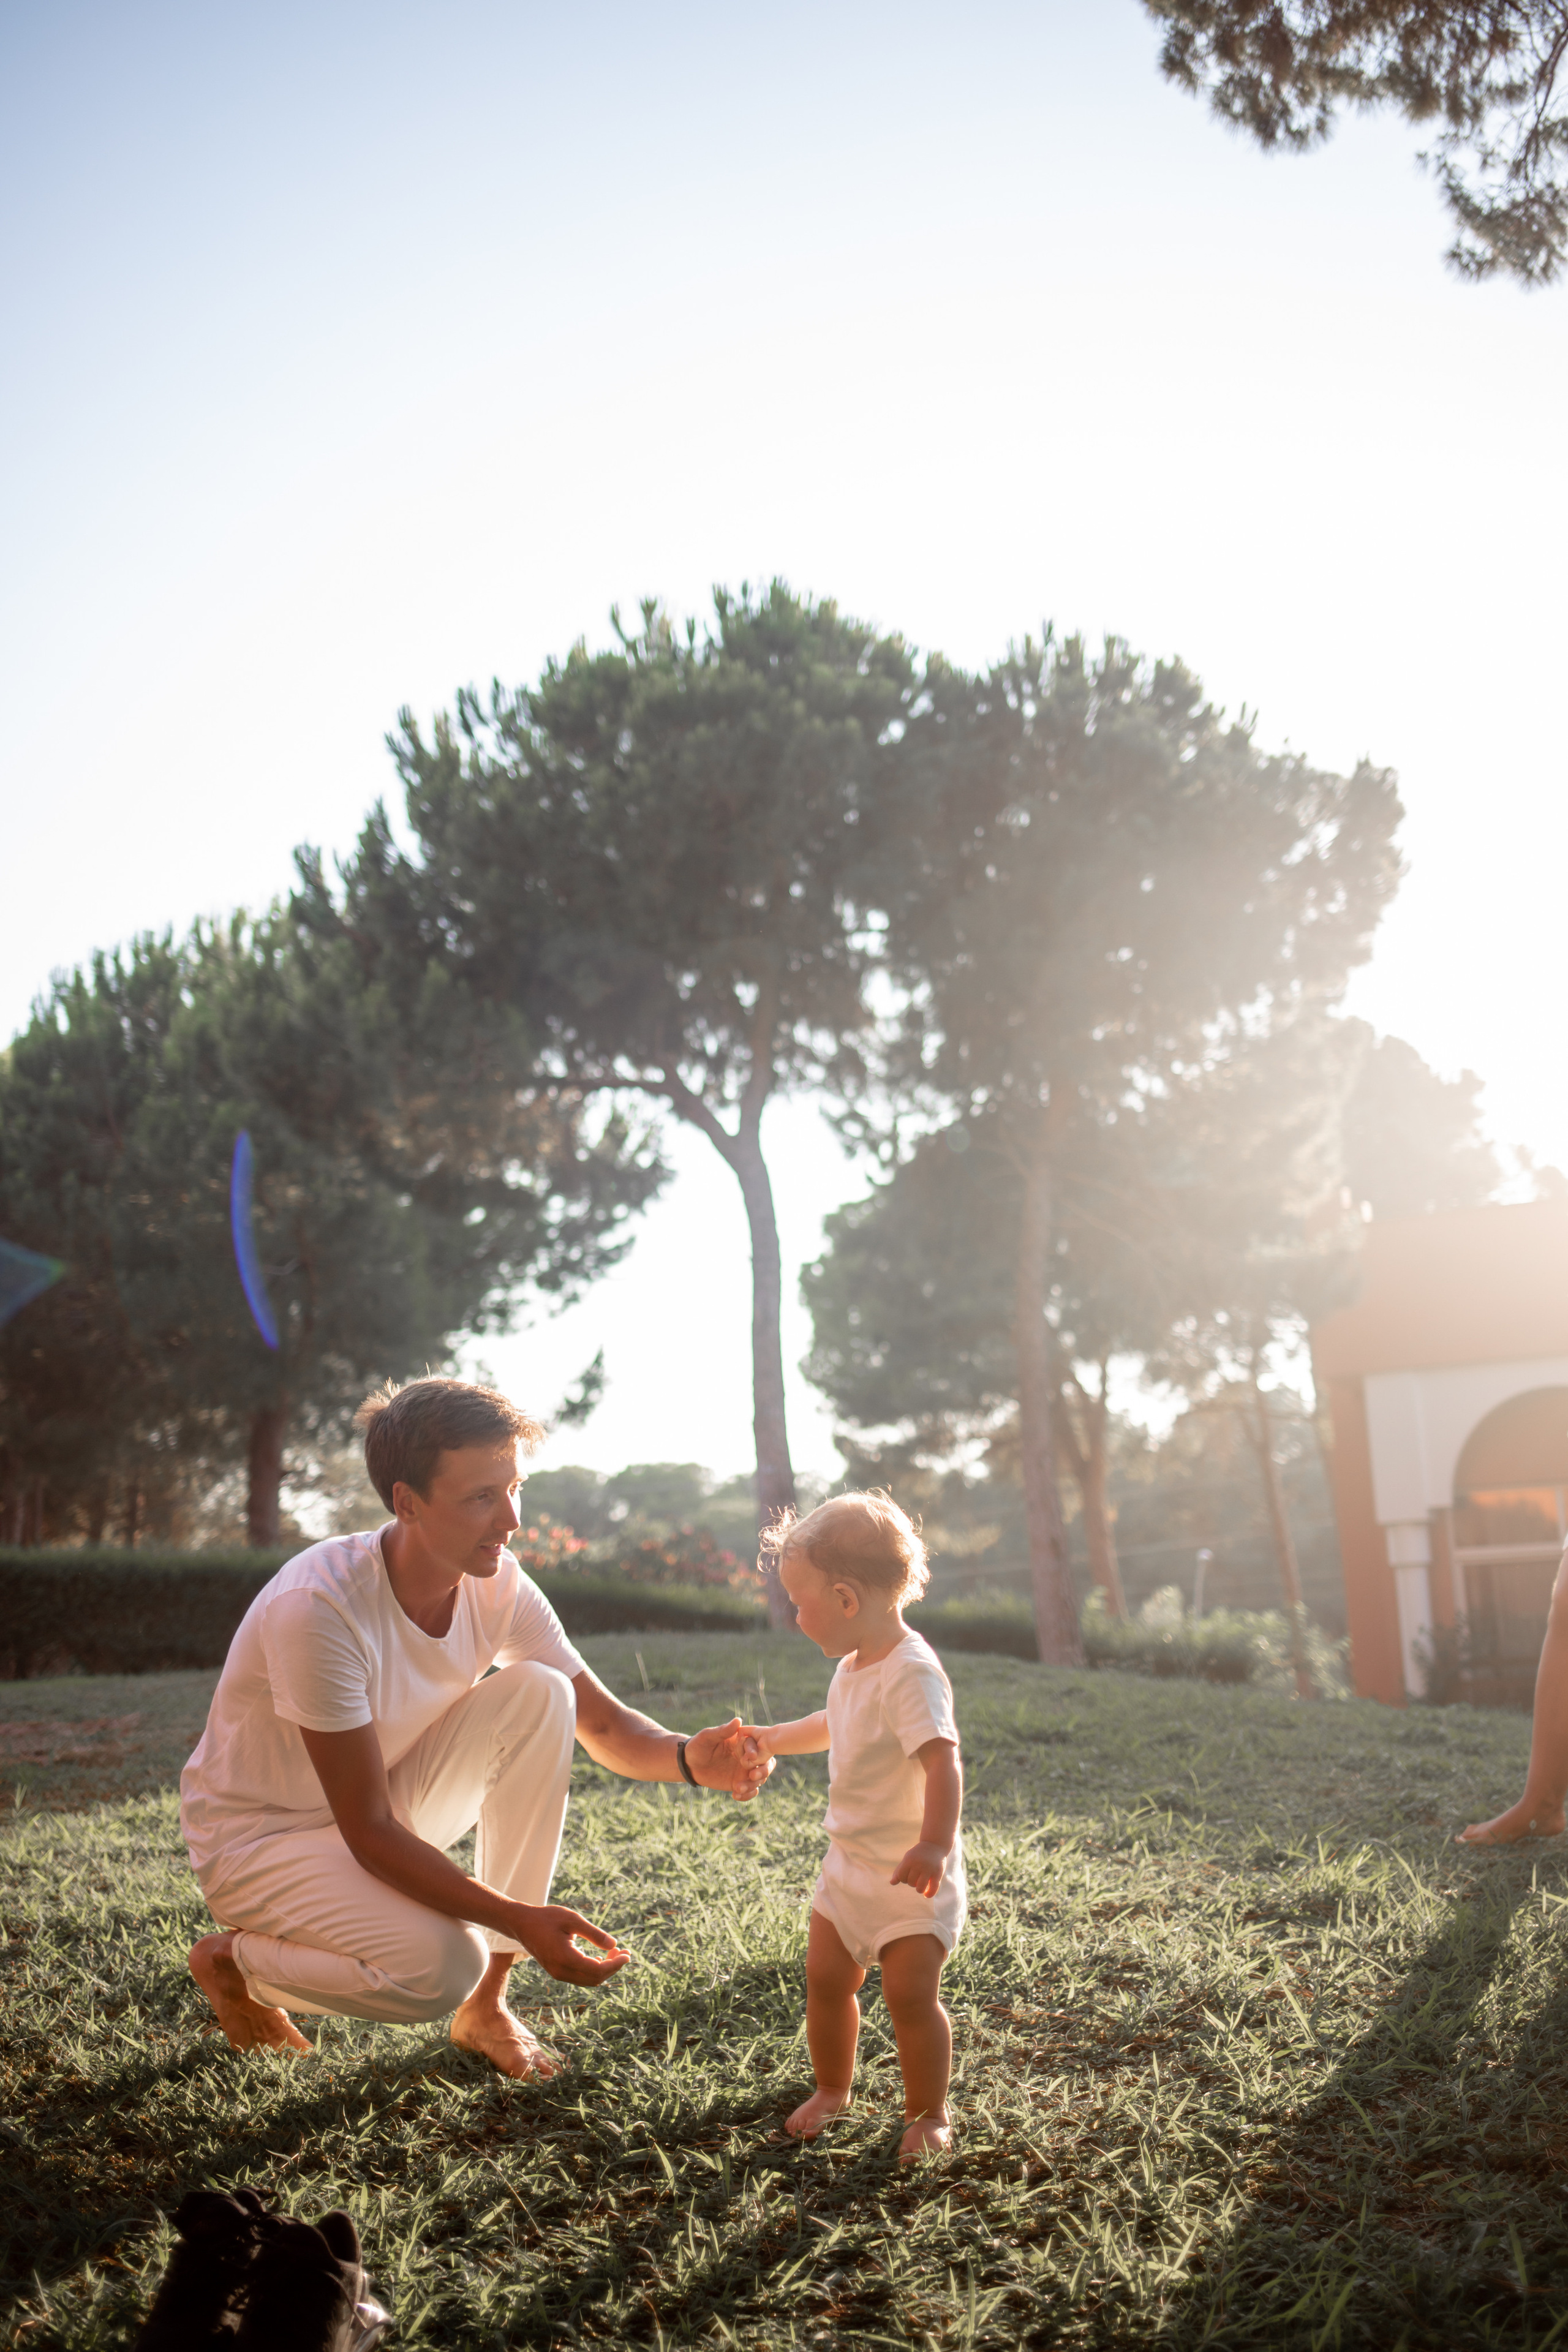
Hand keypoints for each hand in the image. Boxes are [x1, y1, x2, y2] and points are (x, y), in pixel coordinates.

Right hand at [511, 1903, 630, 1985]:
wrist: (522, 1924)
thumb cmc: (547, 1918)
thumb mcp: (572, 1919)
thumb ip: (594, 1933)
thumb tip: (615, 1945)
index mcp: (565, 1958)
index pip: (597, 1970)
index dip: (615, 1964)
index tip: (627, 1954)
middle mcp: (561, 1971)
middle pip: (595, 1978)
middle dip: (613, 1967)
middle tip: (625, 1952)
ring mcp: (558, 1974)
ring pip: (588, 1980)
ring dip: (604, 1969)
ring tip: (615, 1953)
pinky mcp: (557, 1972)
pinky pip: (580, 1978)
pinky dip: (593, 1970)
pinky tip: (599, 1957)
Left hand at [684, 1717, 775, 1801]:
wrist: (689, 1765)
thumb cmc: (698, 1746)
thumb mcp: (707, 1737)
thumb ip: (722, 1731)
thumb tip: (738, 1720)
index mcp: (742, 1741)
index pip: (755, 1745)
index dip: (755, 1751)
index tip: (751, 1757)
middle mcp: (747, 1756)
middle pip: (766, 1762)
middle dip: (763, 1770)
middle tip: (752, 1776)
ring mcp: (745, 1770)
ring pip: (760, 1778)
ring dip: (753, 1785)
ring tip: (737, 1788)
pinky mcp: (740, 1782)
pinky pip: (751, 1790)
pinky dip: (748, 1795)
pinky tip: (735, 1795)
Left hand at [890, 1842, 947, 1896]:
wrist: (935, 1844)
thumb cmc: (918, 1854)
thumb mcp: (907, 1859)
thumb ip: (899, 1871)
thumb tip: (892, 1883)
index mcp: (909, 1859)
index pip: (901, 1876)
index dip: (903, 1878)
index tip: (908, 1875)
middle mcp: (919, 1864)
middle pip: (910, 1882)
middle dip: (911, 1882)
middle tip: (916, 1877)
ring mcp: (929, 1869)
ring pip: (920, 1888)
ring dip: (919, 1889)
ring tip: (920, 1885)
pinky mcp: (938, 1873)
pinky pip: (933, 1888)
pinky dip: (929, 1894)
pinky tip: (926, 1895)